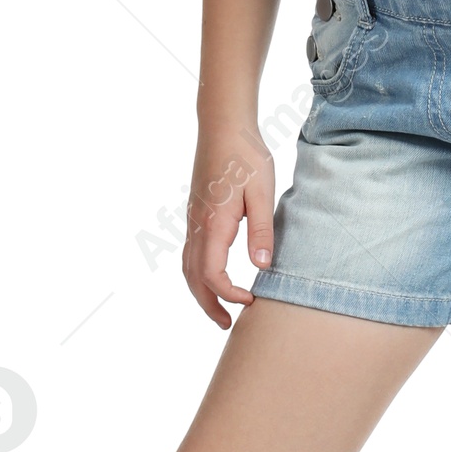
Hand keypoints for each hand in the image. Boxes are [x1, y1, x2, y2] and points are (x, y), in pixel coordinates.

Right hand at [182, 123, 275, 327]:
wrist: (222, 126)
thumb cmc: (246, 156)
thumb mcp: (262, 193)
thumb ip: (262, 232)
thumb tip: (263, 267)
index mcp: (214, 224)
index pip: (212, 274)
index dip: (229, 294)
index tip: (252, 300)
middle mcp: (197, 226)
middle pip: (193, 278)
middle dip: (208, 305)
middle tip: (227, 325)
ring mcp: (192, 220)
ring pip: (187, 267)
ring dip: (200, 292)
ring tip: (219, 309)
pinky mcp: (195, 214)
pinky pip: (189, 253)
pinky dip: (197, 274)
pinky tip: (213, 276)